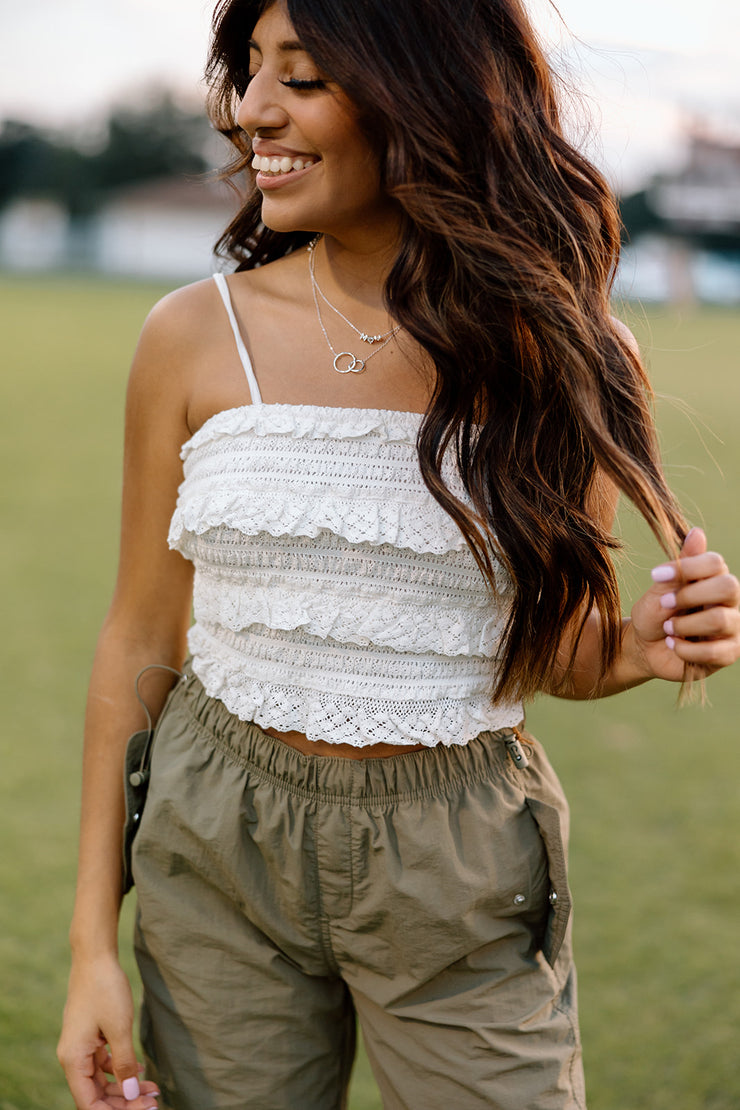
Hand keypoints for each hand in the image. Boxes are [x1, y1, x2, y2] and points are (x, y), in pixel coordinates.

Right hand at [58, 954, 159, 1108]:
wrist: (96, 957)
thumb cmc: (105, 989)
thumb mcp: (119, 1028)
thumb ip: (124, 1064)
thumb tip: (131, 1094)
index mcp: (74, 1060)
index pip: (89, 1103)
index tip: (142, 1109)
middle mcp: (73, 1057)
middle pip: (96, 1095)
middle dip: (124, 1101)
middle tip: (153, 1102)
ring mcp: (81, 1047)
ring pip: (101, 1081)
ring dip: (126, 1087)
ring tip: (153, 1089)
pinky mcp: (90, 1037)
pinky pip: (104, 1063)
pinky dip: (121, 1070)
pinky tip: (142, 1070)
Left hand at [630, 527, 739, 681]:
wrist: (643, 647)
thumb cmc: (655, 612)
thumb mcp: (661, 588)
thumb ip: (680, 566)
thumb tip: (698, 532)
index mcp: (714, 579)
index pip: (716, 563)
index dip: (687, 567)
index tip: (656, 575)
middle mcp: (729, 601)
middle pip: (728, 586)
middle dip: (690, 595)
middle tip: (666, 603)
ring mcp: (732, 628)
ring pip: (720, 619)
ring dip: (684, 624)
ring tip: (668, 628)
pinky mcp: (728, 653)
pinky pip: (714, 652)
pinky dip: (686, 649)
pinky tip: (673, 645)